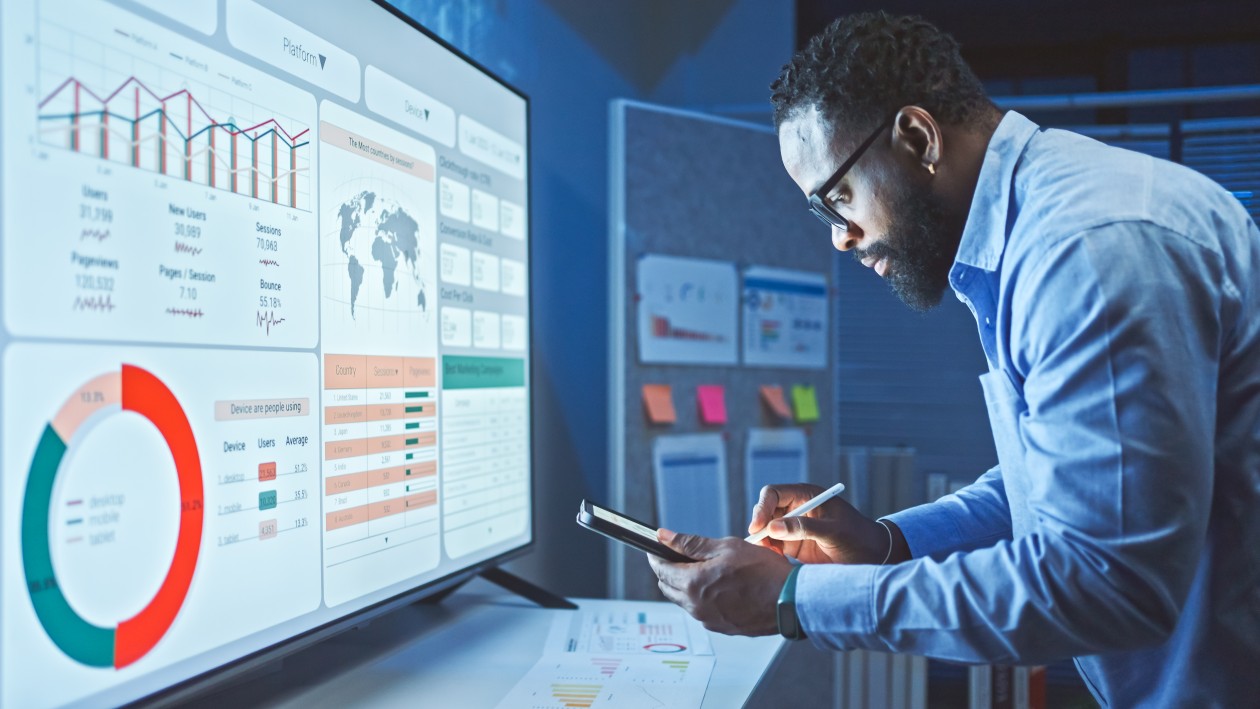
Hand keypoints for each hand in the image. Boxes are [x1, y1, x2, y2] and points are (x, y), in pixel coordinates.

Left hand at [647, 529, 791, 635]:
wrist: (790, 600)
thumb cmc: (764, 572)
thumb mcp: (726, 547)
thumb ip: (691, 543)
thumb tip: (665, 536)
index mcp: (694, 584)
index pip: (661, 570)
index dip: (656, 556)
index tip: (657, 549)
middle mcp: (696, 606)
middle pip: (668, 588)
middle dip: (669, 571)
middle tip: (681, 557)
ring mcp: (708, 620)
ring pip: (684, 601)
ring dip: (686, 585)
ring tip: (706, 570)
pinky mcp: (721, 627)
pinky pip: (702, 611)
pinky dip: (702, 598)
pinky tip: (720, 586)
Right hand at [747, 483, 893, 564]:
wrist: (874, 558)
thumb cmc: (858, 538)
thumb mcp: (833, 532)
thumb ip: (804, 528)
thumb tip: (772, 528)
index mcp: (807, 496)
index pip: (774, 494)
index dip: (762, 508)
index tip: (758, 527)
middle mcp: (797, 509)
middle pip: (766, 512)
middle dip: (759, 527)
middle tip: (757, 545)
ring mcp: (794, 527)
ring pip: (767, 531)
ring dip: (763, 542)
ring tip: (767, 556)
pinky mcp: (794, 546)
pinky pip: (773, 547)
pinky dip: (769, 554)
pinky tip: (774, 563)